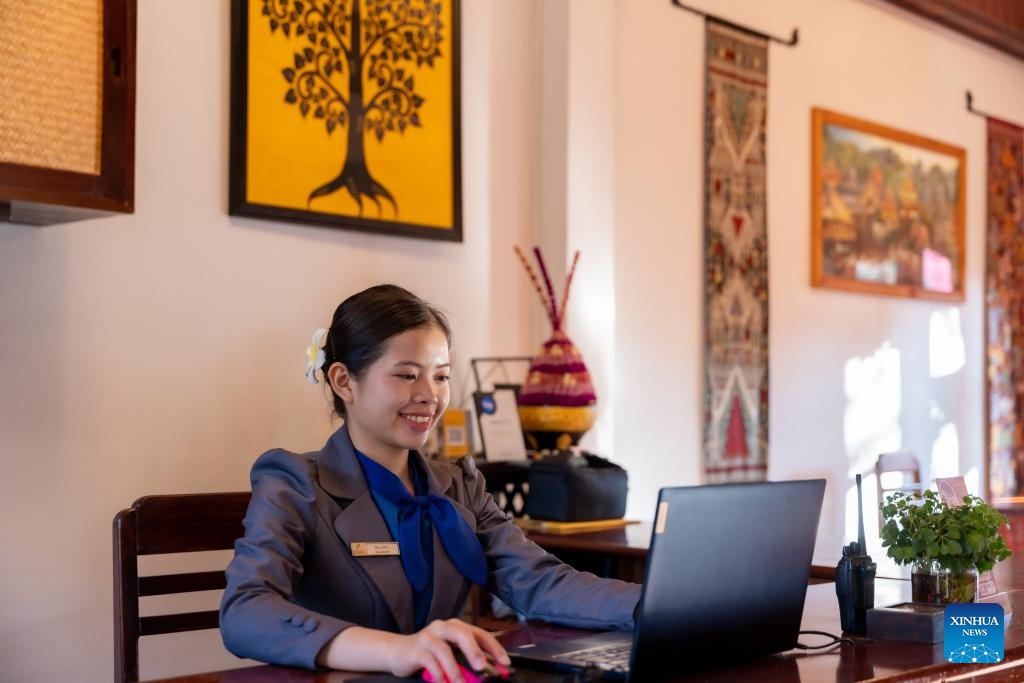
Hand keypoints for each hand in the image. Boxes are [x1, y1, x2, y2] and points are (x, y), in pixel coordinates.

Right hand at [387, 618, 509, 681]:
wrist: (398, 652)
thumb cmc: (429, 654)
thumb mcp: (451, 655)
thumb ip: (468, 660)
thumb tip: (489, 673)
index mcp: (457, 627)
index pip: (480, 633)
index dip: (494, 647)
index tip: (504, 662)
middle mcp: (443, 627)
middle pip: (462, 633)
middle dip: (474, 651)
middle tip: (481, 667)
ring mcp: (428, 636)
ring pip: (444, 649)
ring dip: (454, 670)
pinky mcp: (416, 649)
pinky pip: (429, 661)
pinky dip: (439, 675)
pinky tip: (443, 682)